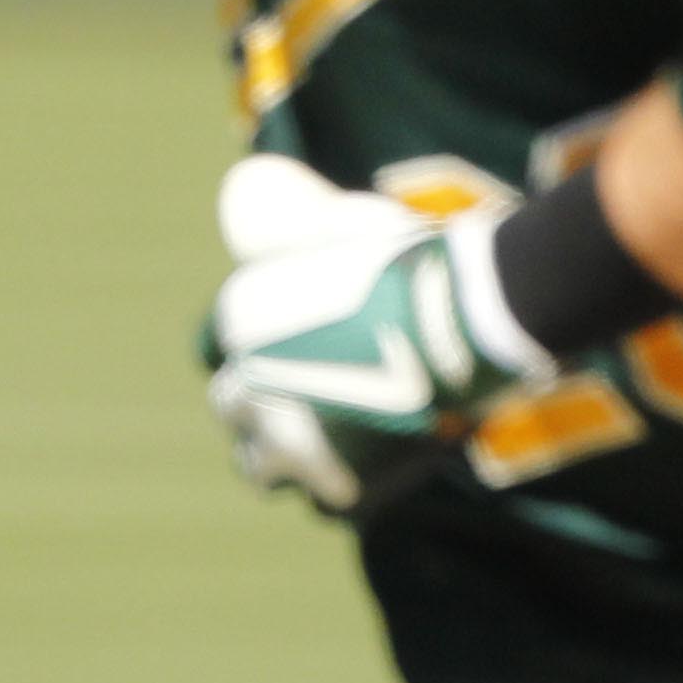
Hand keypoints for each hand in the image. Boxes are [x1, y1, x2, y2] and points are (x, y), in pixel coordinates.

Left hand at [197, 155, 550, 516]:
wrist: (467, 317)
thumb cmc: (407, 259)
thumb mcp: (336, 218)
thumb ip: (287, 218)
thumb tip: (246, 184)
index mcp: (236, 317)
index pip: (214, 348)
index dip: (247, 351)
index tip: (276, 354)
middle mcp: (247, 384)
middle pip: (232, 407)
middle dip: (259, 404)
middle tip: (301, 400)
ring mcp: (289, 442)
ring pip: (260, 464)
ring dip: (282, 455)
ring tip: (322, 441)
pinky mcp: (337, 486)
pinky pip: (319, 497)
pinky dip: (334, 485)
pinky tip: (361, 463)